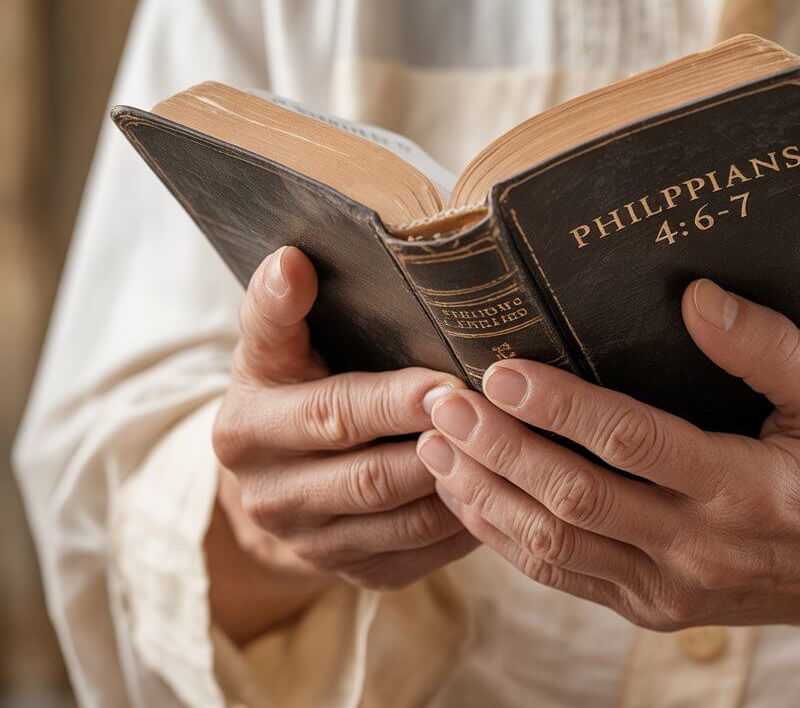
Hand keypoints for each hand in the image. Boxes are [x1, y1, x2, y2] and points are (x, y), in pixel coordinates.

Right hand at [208, 247, 476, 640]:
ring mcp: (312, 546)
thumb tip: (292, 260)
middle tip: (502, 414)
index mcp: (247, 432)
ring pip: (406, 522)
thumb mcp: (269, 346)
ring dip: (464, 486)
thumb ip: (278, 307)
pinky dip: (467, 525)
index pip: (331, 415)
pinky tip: (505, 493)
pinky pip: (423, 555)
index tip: (448, 382)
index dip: (394, 401)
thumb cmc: (287, 387)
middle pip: (373, 476)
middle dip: (443, 444)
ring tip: (516, 450)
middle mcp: (271, 498)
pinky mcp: (353, 575)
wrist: (272, 476)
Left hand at [420, 279, 799, 667]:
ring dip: (487, 495)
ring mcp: (672, 588)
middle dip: (498, 447)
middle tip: (441, 401)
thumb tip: (696, 297)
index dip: (560, 407)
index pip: (633, 443)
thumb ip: (771, 349)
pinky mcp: (655, 608)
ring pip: (555, 546)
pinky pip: (566, 577)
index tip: (501, 368)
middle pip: (574, 498)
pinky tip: (474, 498)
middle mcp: (700, 549)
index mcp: (747, 489)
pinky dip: (510, 539)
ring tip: (434, 446)